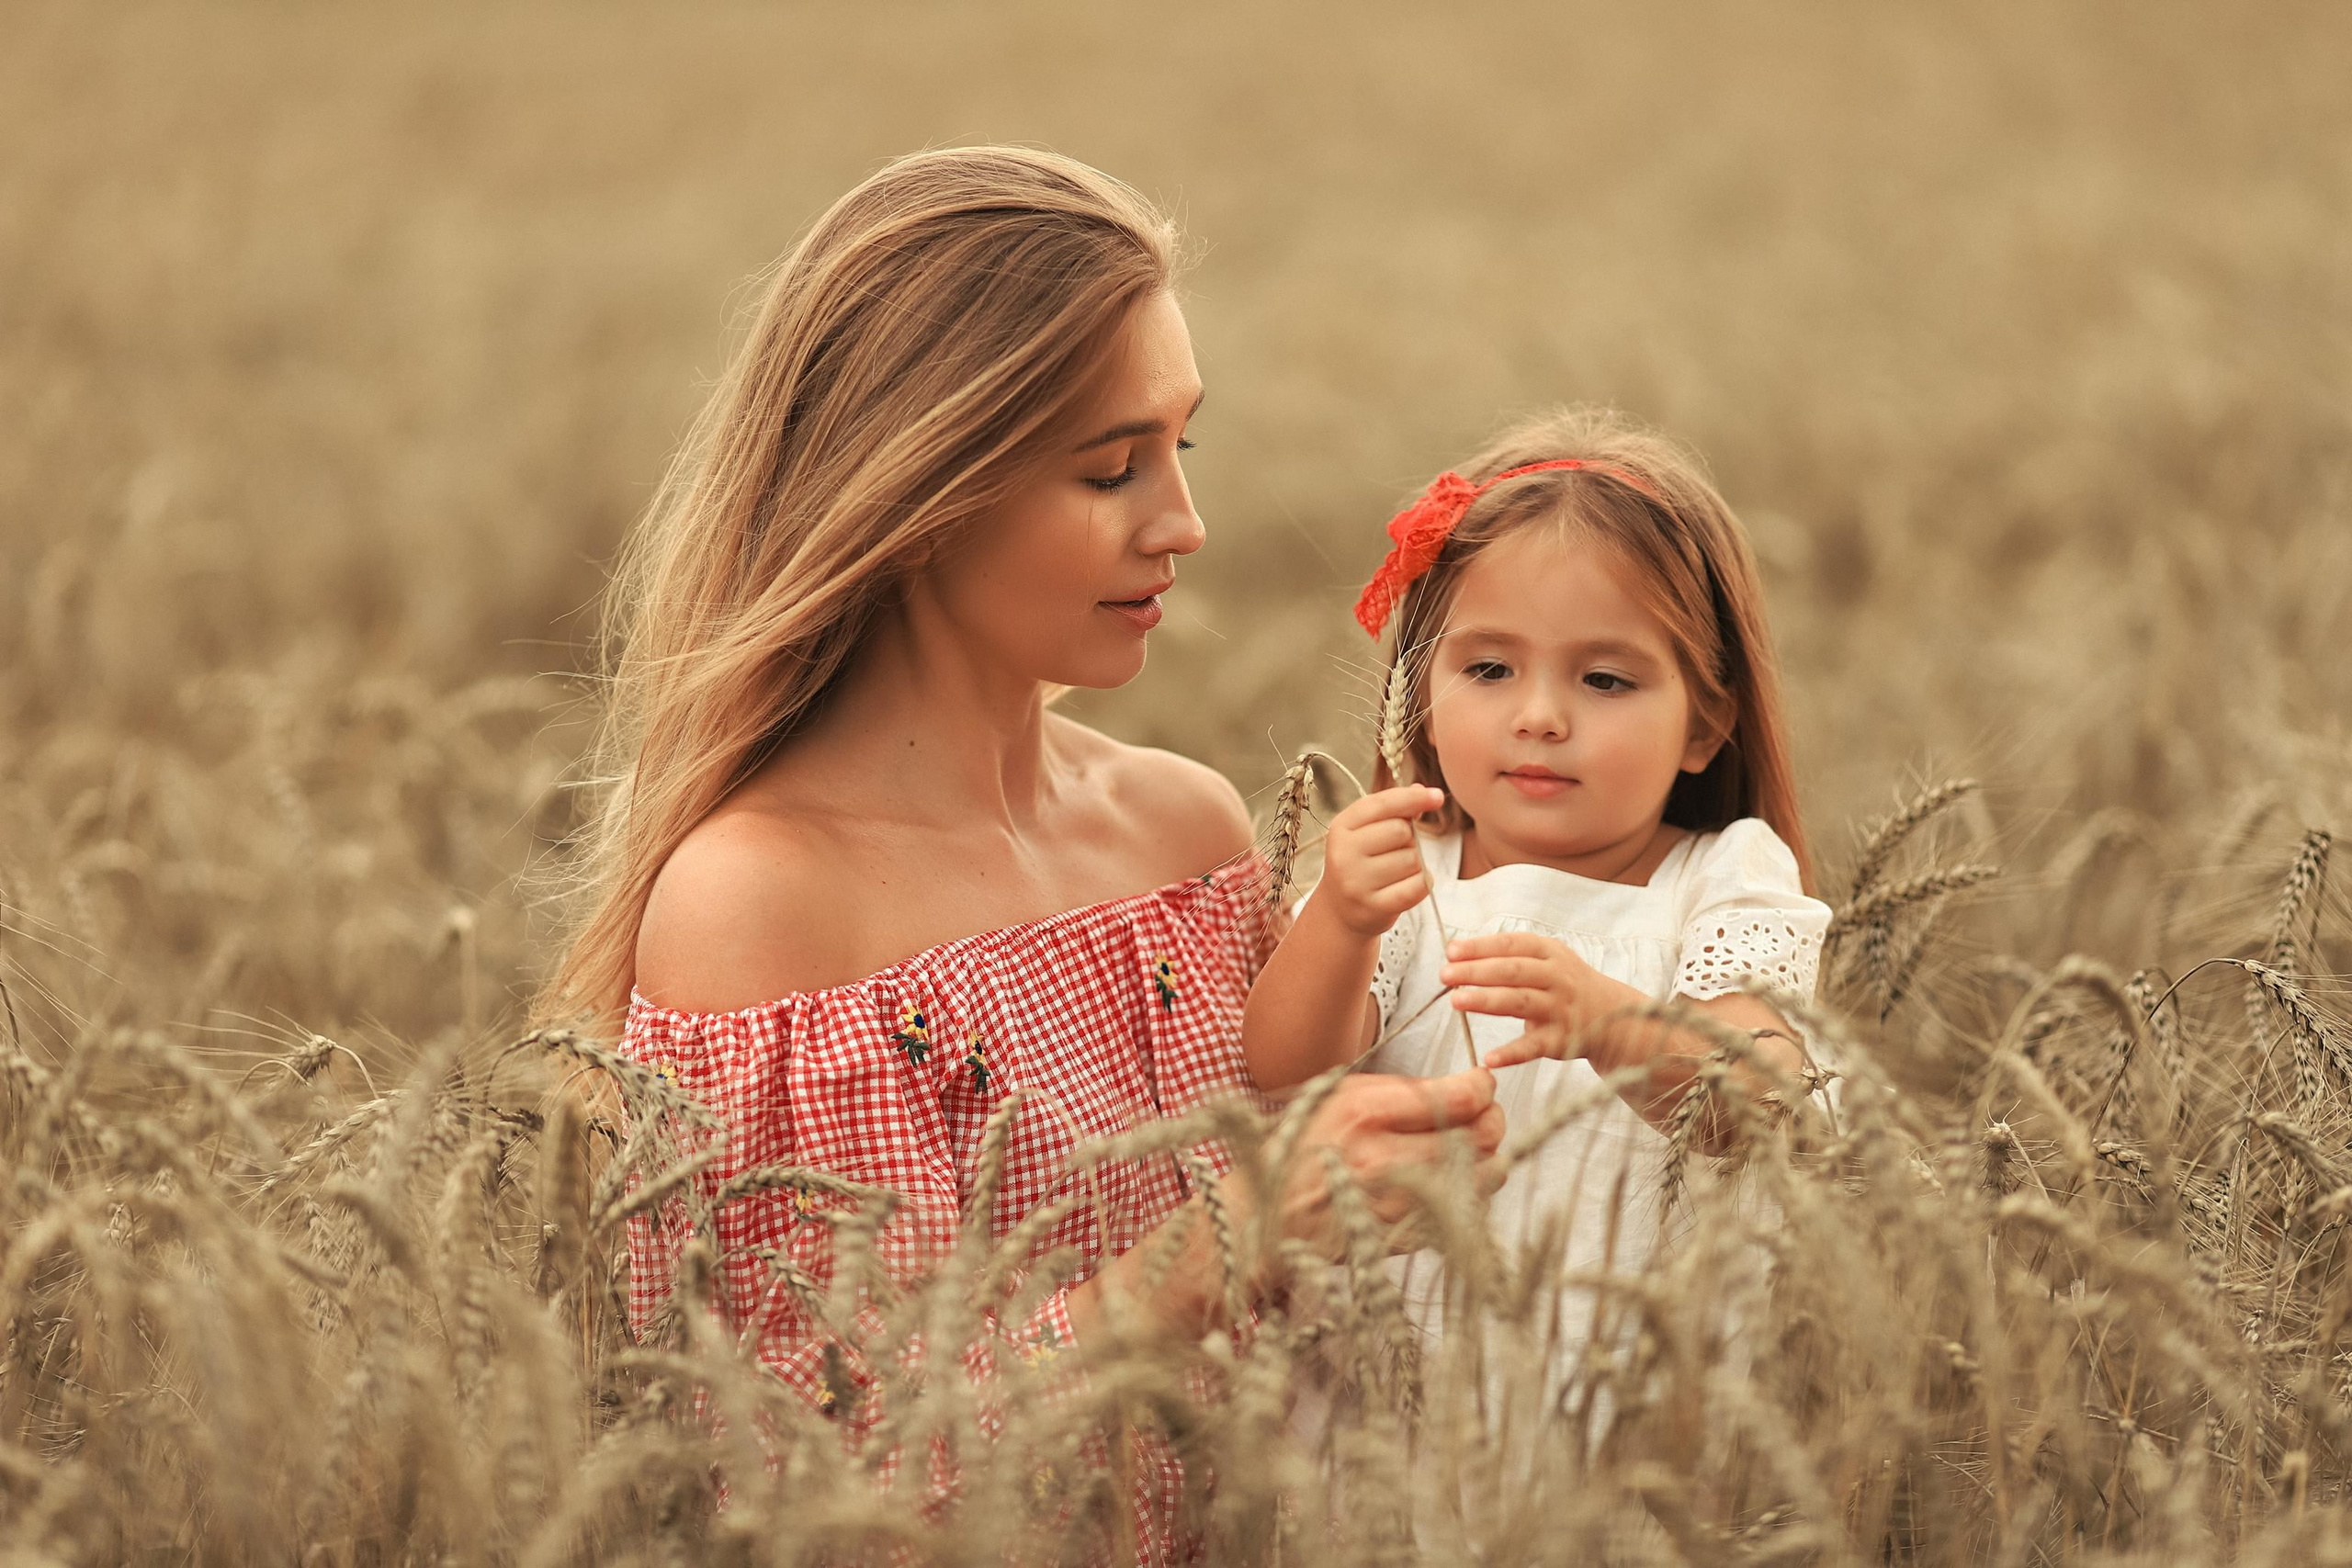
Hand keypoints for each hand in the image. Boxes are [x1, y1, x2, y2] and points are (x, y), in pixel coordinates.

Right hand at [1268, 1068, 1504, 1255]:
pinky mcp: (1406, 1236)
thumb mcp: (1340, 1097)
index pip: (1460, 1097)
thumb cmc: (1303, 1145)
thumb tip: (1465, 1087)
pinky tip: (1450, 1179)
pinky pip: (1466, 1209)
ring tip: (1471, 1147)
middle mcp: (1386, 1158)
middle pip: (1482, 1137)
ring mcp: (1399, 1203)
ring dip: (1489, 1157)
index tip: (1481, 1083)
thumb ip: (1400, 1091)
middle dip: (1493, 1119)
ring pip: (1485, 1176)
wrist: (1266, 1212)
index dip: (1483, 1086)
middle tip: (1484, 1113)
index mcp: (1367, 1113)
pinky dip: (1468, 1191)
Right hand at [1313, 785, 1445, 937]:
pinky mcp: (1374, 907)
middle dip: (1409, 838)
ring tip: (1395, 873)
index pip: (1382, 804)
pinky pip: (1418, 886)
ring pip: (1412, 859)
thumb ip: (1393, 809)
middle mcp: (1343, 854)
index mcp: (1341, 827)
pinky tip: (1407, 886)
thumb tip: (1423, 791)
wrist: (1341, 911)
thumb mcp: (1367, 831)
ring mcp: (1356, 883)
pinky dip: (1422, 883)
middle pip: (1401, 830)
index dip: (1413, 798)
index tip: (1437, 796)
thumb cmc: (1362, 863)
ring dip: (1414, 864)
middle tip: (1394, 851)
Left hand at [1441, 932, 1635, 1067]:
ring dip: (1487, 1001)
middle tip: (1445, 975)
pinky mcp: (1560, 1040)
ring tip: (1457, 1002)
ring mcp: (1560, 1009)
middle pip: (1513, 971)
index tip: (1451, 951)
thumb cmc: (1564, 983)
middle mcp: (1556, 977)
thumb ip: (1508, 955)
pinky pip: (1533, 1046)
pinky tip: (1489, 1058)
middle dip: (1477, 971)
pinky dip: (1511, 1053)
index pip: (1511, 945)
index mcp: (1549, 952)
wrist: (1611, 1015)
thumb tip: (1457, 954)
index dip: (1480, 947)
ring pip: (1520, 1002)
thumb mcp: (1546, 959)